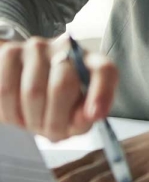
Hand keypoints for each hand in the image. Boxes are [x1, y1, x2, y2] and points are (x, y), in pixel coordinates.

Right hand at [0, 35, 116, 140]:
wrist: (25, 78)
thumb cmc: (59, 99)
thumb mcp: (77, 111)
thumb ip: (85, 116)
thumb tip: (88, 116)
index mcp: (92, 62)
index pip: (104, 71)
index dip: (102, 93)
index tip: (94, 115)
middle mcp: (66, 48)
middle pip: (62, 86)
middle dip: (55, 121)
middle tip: (52, 134)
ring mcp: (37, 48)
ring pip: (32, 92)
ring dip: (31, 120)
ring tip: (34, 124)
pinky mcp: (9, 52)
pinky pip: (6, 90)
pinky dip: (10, 112)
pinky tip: (18, 114)